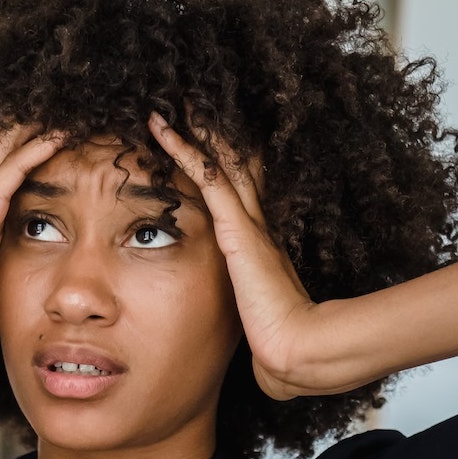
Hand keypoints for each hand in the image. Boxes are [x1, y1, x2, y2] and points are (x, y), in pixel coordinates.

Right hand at [0, 124, 63, 372]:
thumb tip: (8, 318)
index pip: (9, 199)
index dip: (27, 174)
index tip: (52, 155)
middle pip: (4, 169)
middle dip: (26, 141)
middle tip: (52, 113)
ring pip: (8, 161)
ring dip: (32, 135)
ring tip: (56, 108)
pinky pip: (10, 176)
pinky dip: (32, 153)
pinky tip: (53, 135)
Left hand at [148, 112, 317, 399]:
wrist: (297, 354)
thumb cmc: (279, 352)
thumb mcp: (253, 330)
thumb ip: (244, 329)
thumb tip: (249, 357)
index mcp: (257, 250)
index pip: (235, 198)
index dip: (220, 168)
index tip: (203, 145)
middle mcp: (254, 228)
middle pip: (231, 167)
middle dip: (210, 135)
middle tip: (188, 101)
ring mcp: (246, 224)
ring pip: (218, 161)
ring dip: (194, 130)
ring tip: (169, 101)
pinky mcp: (235, 228)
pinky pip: (205, 176)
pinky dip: (182, 148)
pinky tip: (159, 126)